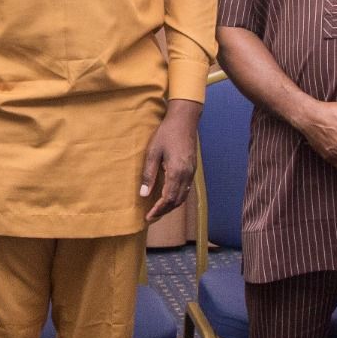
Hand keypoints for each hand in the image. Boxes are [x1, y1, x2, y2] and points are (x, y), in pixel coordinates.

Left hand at [140, 99, 201, 221]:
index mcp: (176, 172)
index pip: (168, 199)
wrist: (184, 120)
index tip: (148, 217)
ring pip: (183, 197)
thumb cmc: (166, 134)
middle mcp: (187, 175)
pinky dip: (177, 197)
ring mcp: (191, 172)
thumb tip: (143, 194)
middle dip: (164, 211)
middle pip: (177, 201)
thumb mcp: (152, 152)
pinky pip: (186, 189)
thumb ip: (148, 174)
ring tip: (158, 210)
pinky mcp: (192, 169)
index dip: (158, 210)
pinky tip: (168, 197)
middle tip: (151, 217)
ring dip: (171, 206)